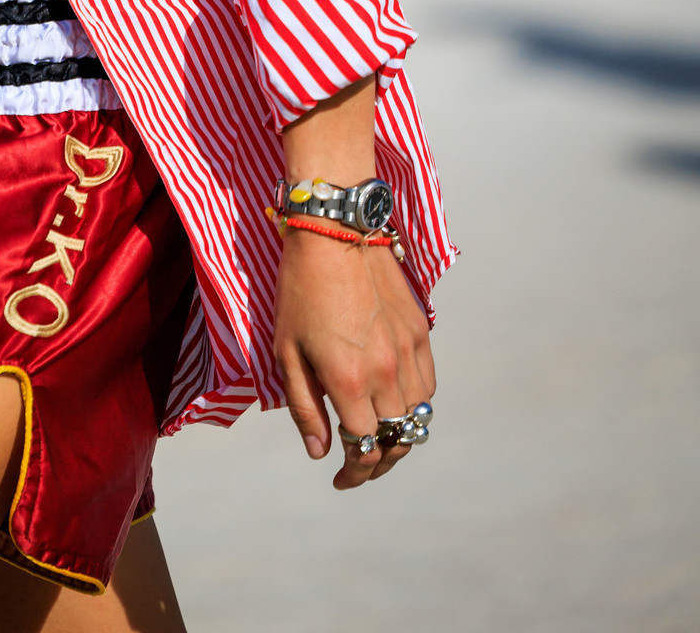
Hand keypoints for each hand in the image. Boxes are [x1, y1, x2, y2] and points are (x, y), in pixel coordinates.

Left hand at [274, 226, 435, 489]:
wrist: (333, 235)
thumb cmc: (300, 291)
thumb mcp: (287, 352)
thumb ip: (305, 407)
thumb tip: (320, 452)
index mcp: (348, 382)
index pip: (363, 449)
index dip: (353, 473)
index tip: (341, 479)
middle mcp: (386, 374)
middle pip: (396, 442)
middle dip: (377, 463)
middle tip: (359, 465)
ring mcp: (408, 354)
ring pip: (417, 419)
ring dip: (400, 437)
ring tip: (378, 438)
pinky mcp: (421, 334)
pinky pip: (427, 387)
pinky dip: (414, 405)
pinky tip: (395, 402)